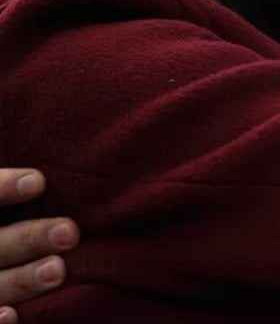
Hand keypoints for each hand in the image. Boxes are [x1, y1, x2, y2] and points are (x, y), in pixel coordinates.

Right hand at [0, 169, 79, 322]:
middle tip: (70, 232)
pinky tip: (13, 315)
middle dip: (28, 239)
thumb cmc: (14, 216)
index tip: (39, 182)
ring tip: (58, 270)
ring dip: (19, 279)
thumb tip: (52, 173)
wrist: (1, 242)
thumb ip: (14, 185)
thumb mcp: (8, 198)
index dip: (1, 188)